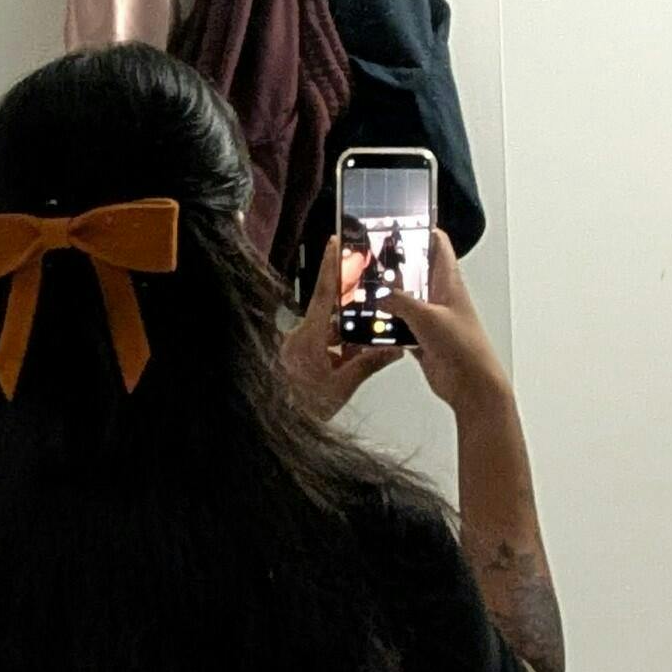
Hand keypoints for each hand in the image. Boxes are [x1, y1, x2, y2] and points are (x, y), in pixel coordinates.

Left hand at [281, 239, 402, 419]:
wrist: (277, 429)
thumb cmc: (304, 410)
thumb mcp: (342, 386)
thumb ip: (368, 363)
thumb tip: (394, 349)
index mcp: (307, 338)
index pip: (323, 294)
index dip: (331, 266)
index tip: (336, 242)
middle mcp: (297, 337)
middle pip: (330, 314)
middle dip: (352, 310)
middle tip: (371, 296)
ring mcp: (294, 348)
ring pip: (327, 332)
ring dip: (347, 338)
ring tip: (369, 345)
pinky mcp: (293, 358)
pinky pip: (319, 345)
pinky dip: (336, 350)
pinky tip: (351, 361)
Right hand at [386, 232, 511, 414]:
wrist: (471, 385)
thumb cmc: (465, 348)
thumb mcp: (427, 317)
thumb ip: (400, 301)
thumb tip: (380, 293)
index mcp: (448, 281)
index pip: (436, 244)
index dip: (420, 229)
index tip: (400, 220)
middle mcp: (439, 296)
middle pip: (414, 270)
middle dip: (393, 264)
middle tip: (370, 257)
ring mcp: (429, 317)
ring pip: (403, 299)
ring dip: (386, 297)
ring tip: (364, 290)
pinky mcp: (420, 338)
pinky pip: (398, 326)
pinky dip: (385, 325)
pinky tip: (370, 325)